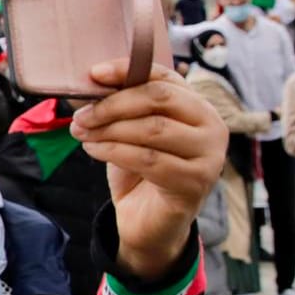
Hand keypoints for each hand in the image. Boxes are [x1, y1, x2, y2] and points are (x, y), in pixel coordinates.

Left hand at [69, 63, 225, 281]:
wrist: (148, 223)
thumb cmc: (139, 171)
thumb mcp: (129, 132)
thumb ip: (120, 107)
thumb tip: (89, 82)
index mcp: (198, 106)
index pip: (164, 76)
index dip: (127, 71)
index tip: (94, 74)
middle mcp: (212, 126)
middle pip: (159, 98)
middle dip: (114, 104)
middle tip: (82, 115)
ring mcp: (209, 155)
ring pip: (152, 129)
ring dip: (109, 129)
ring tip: (81, 133)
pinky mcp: (196, 182)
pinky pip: (148, 159)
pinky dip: (114, 151)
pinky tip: (93, 150)